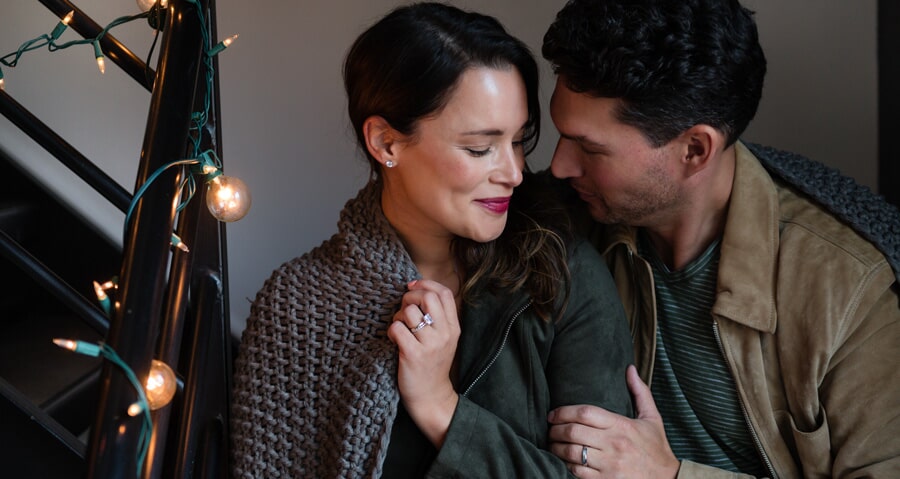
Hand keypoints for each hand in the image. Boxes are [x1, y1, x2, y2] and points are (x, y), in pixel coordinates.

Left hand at [386, 279, 460, 446]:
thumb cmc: (432, 365)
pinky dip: (391, 330)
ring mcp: (430, 345)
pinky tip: (393, 339)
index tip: (412, 287)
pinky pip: (397, 328)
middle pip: (428, 297)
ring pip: (409, 312)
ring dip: (398, 316)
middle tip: (404, 308)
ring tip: (399, 328)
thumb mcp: (444, 340)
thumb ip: (437, 318)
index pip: (444, 293)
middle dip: (410, 297)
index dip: (426, 284)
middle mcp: (445, 334)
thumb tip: (417, 290)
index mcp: (453, 328)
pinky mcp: (414, 355)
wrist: (431, 397)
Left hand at [547, 365, 679, 478]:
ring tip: (552, 445)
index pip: (585, 412)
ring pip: (571, 453)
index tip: (552, 414)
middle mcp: (614, 444)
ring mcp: (610, 465)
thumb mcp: (652, 418)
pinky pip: (577, 472)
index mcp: (622, 425)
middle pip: (573, 431)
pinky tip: (563, 461)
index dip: (563, 411)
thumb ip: (640, 392)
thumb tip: (630, 369)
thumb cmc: (656, 448)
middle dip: (555, 430)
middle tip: (549, 429)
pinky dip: (566, 466)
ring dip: (556, 448)